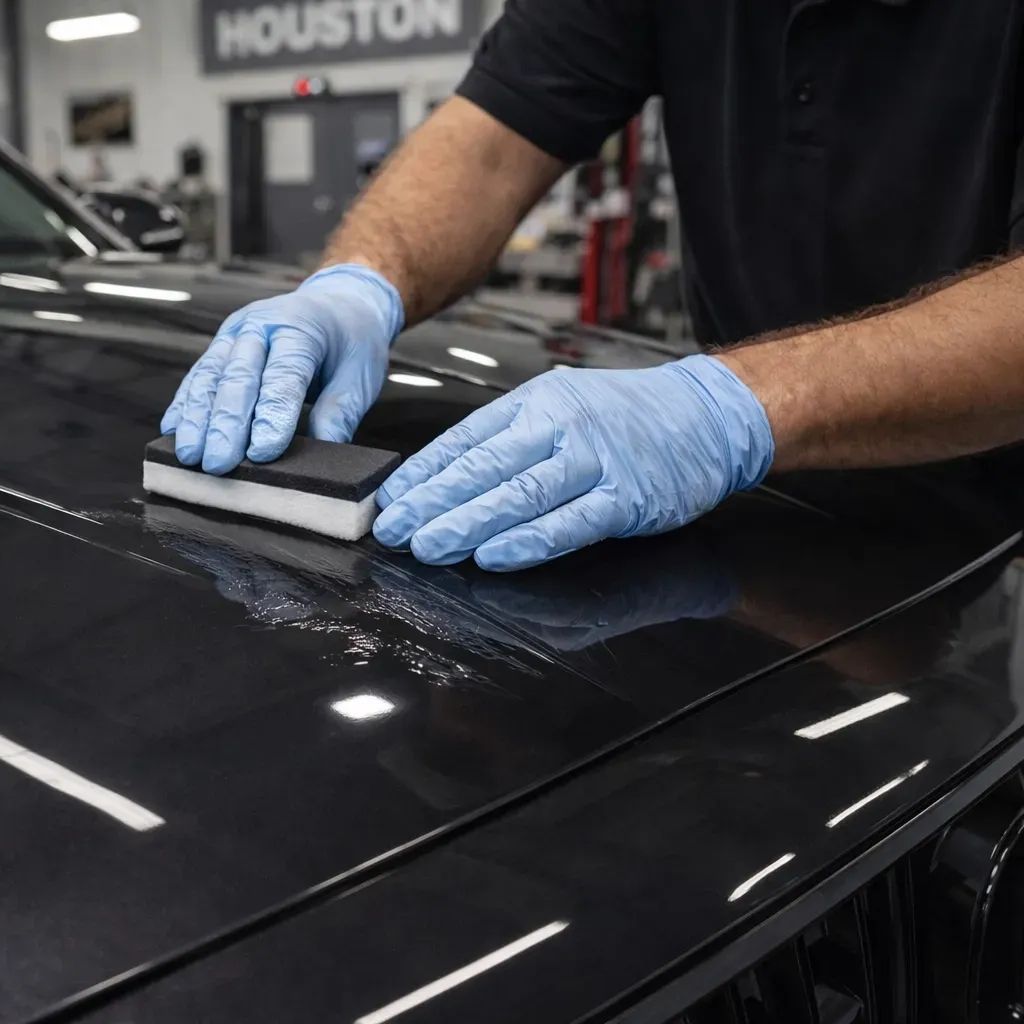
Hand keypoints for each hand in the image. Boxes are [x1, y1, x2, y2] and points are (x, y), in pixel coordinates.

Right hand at [160, 264, 403, 473]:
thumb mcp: (360, 375)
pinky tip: (173, 430)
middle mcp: (261, 325)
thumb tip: (323, 452)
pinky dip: (185, 404)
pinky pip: (198, 376)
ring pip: (209, 376)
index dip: (272, 416)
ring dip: (196, 418)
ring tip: (189, 455)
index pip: (283, 376)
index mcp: (300, 327)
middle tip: (217, 464)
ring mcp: (235, 333)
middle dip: (224, 423)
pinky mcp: (221, 346)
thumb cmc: (351, 340)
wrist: (338, 301)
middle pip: (238, 376)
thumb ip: (340, 414)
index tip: (261, 453)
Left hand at [371, 354, 773, 570]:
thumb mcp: (561, 406)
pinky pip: (569, 524)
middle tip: (393, 531)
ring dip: (467, 525)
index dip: (422, 475)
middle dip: (431, 504)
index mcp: (535, 403)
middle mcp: (561, 426)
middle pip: (484, 469)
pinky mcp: (626, 498)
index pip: (465, 440)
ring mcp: (595, 461)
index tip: (388, 502)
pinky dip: (528, 543)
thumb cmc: (625, 416)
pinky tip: (493, 558)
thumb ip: (508, 440)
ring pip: (519, 496)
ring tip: (428, 548)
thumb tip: (444, 479)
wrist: (709, 413)